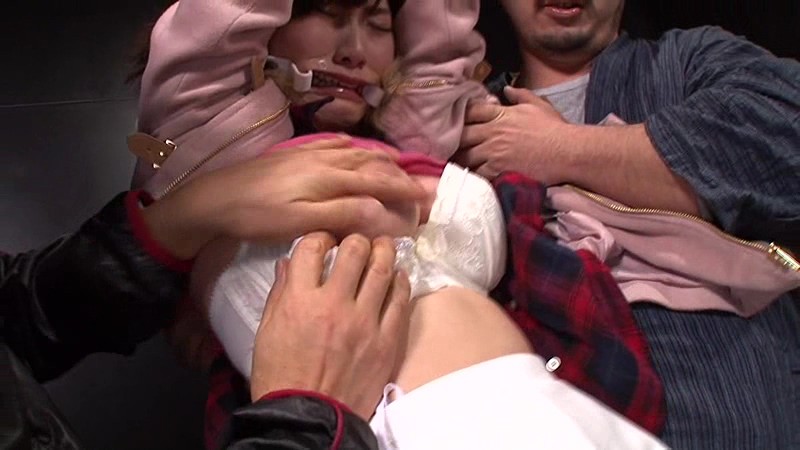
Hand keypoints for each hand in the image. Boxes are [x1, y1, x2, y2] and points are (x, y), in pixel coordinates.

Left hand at [142, 137, 425, 258]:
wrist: (213, 198)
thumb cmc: (258, 217)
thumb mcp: (301, 222)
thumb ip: (344, 214)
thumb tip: (384, 212)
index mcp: (330, 179)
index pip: (378, 182)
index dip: (404, 190)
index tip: (427, 200)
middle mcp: (324, 161)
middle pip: (370, 164)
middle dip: (398, 174)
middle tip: (419, 185)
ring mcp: (307, 155)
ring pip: (353, 152)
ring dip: (378, 157)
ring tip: (397, 162)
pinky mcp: (292, 155)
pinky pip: (328, 143)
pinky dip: (348, 144)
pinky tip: (351, 144)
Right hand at [250, 233, 410, 420]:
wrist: (308, 417)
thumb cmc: (281, 376)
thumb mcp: (267, 331)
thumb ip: (280, 293)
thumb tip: (287, 263)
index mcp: (299, 300)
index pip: (313, 247)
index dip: (320, 237)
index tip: (326, 241)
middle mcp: (333, 304)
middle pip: (354, 250)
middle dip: (357, 239)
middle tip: (359, 242)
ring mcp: (364, 322)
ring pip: (382, 269)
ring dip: (384, 252)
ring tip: (383, 248)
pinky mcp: (386, 340)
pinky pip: (401, 300)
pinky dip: (400, 282)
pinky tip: (397, 277)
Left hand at [454, 86, 573, 181]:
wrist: (567, 152)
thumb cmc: (555, 128)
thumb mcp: (538, 105)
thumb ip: (520, 95)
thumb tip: (506, 90)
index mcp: (500, 115)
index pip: (471, 110)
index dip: (461, 115)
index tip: (457, 121)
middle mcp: (493, 132)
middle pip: (461, 135)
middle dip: (454, 140)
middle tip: (449, 146)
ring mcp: (494, 152)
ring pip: (465, 156)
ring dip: (460, 159)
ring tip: (455, 163)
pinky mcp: (498, 170)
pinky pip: (476, 173)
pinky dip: (471, 175)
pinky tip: (468, 177)